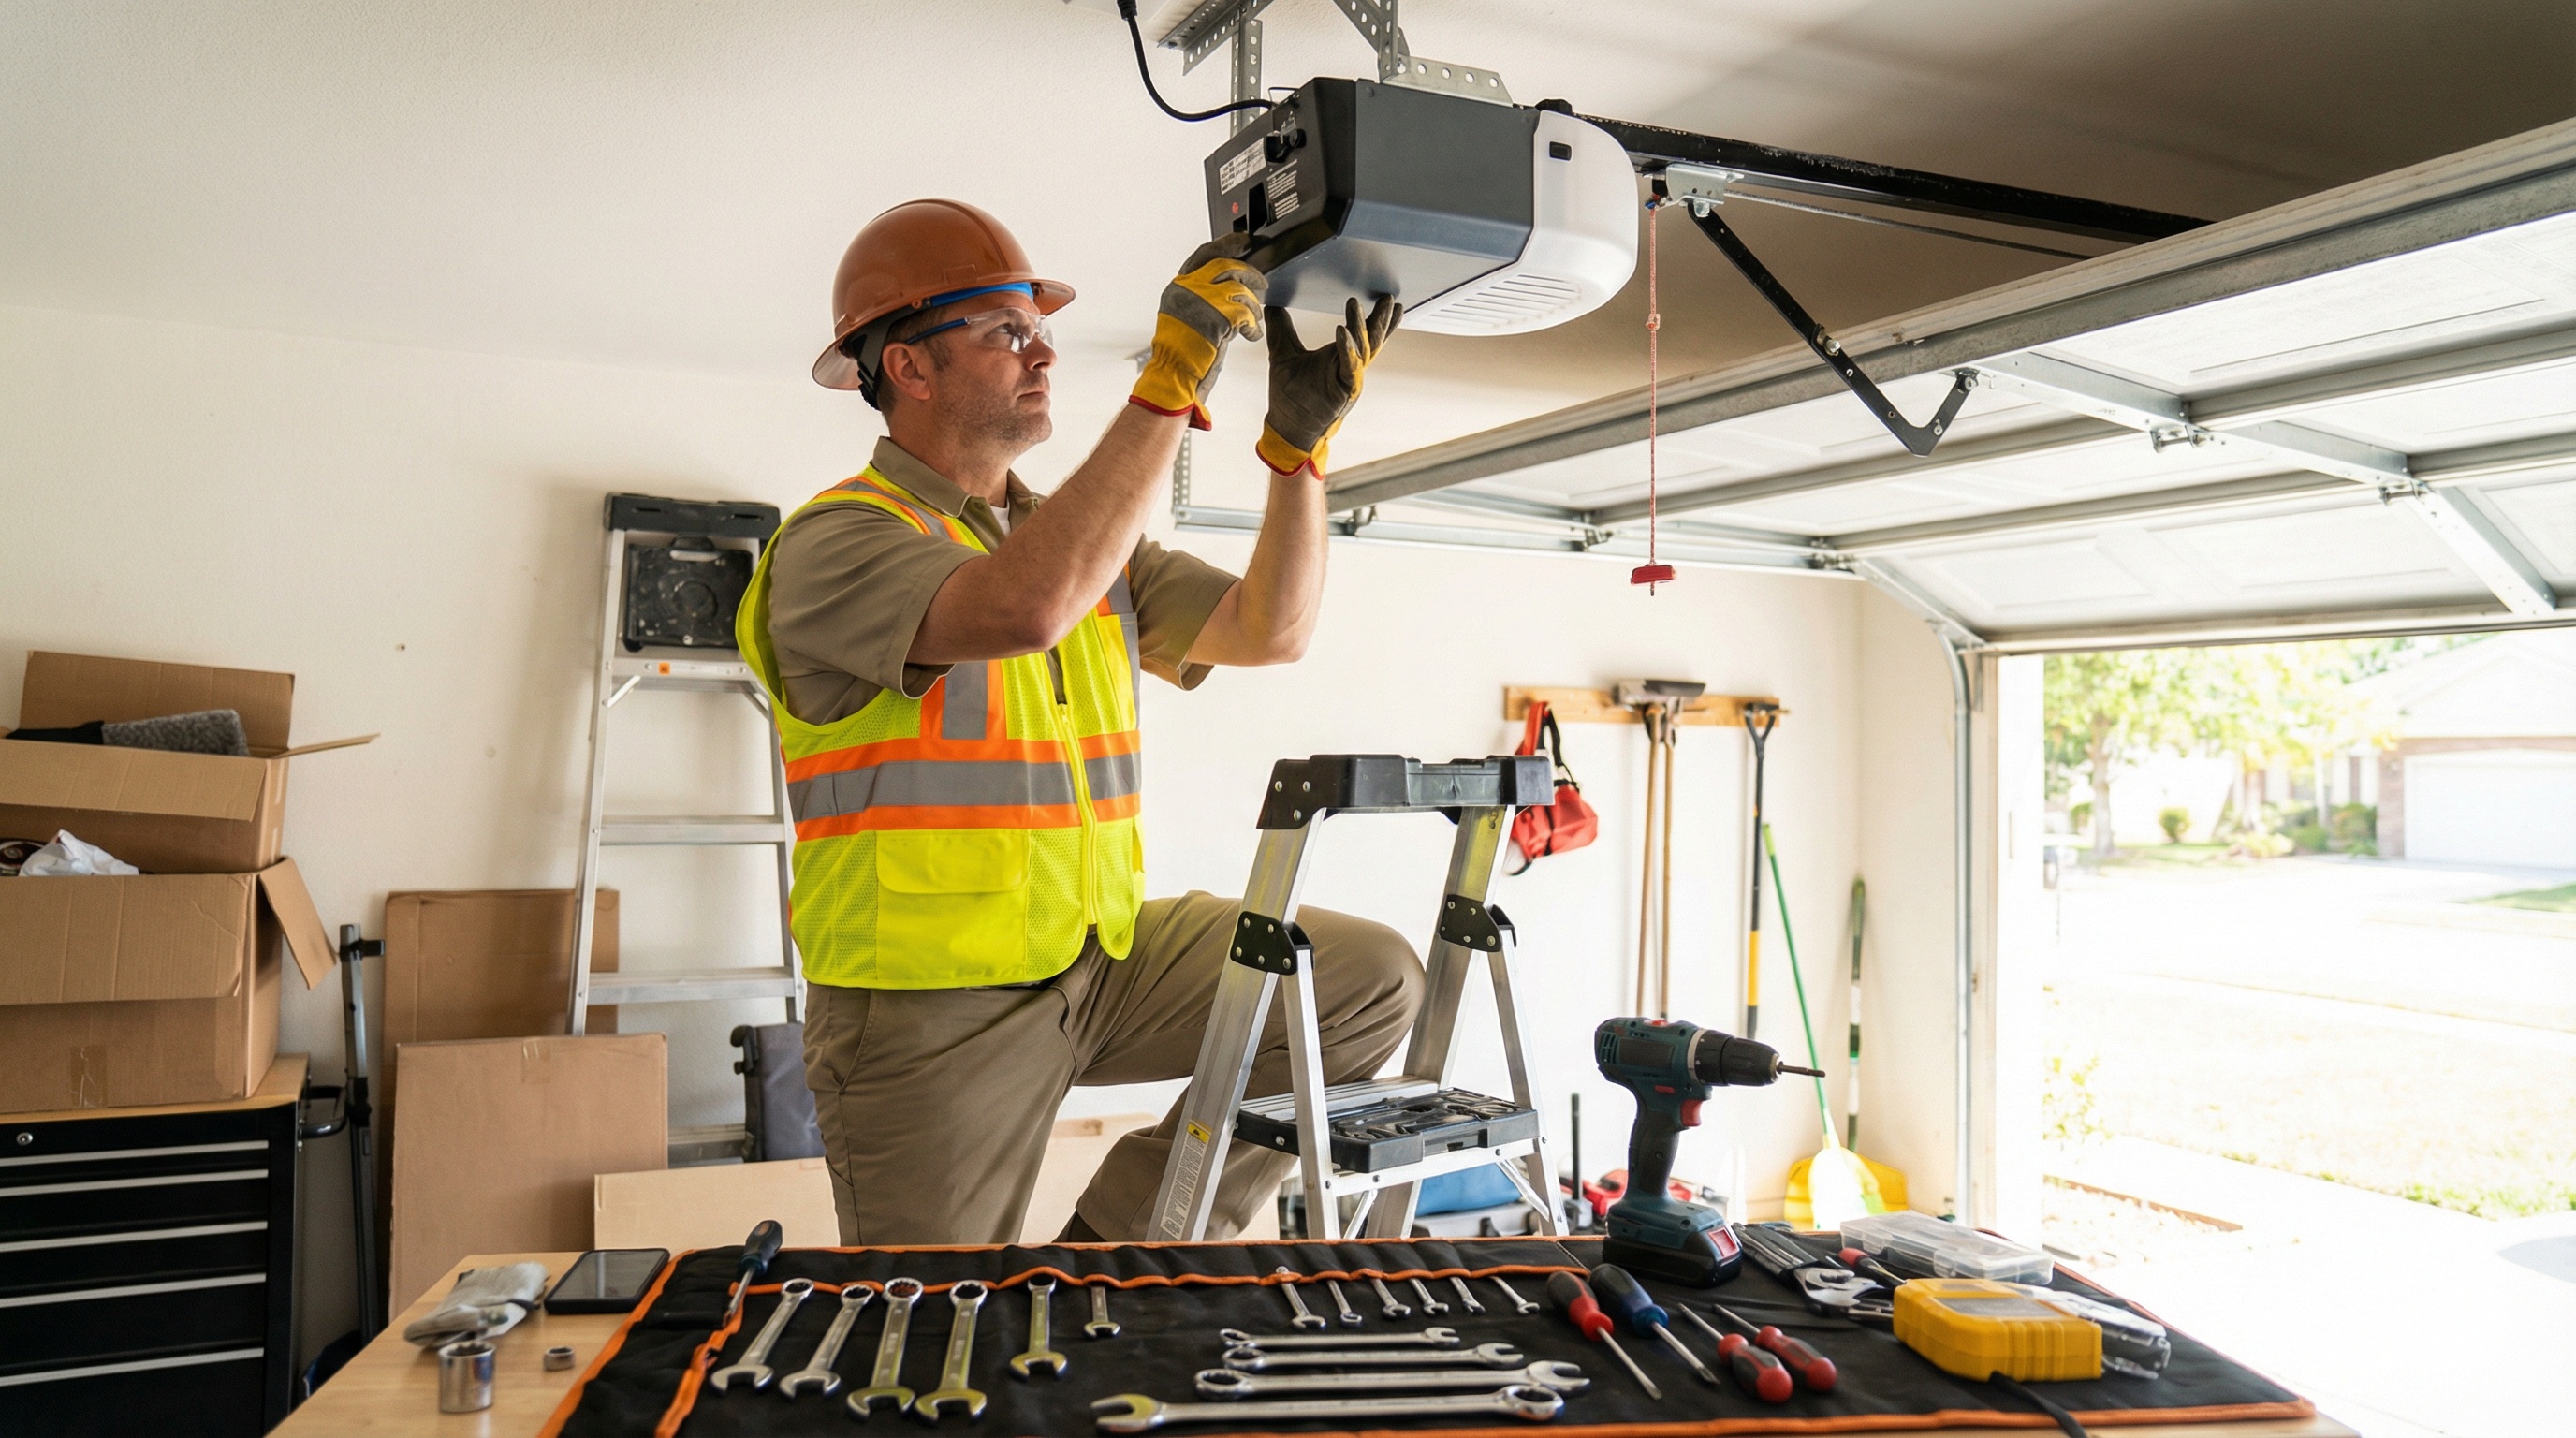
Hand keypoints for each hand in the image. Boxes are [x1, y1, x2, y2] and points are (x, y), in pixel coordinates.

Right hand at [1130, 234, 1266, 429]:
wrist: (1174, 374)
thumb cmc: (1180, 352)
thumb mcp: (1185, 315)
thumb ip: (1201, 296)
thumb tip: (1226, 283)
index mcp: (1180, 286)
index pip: (1204, 255)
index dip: (1226, 244)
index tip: (1242, 241)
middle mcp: (1189, 288)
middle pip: (1226, 266)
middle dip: (1249, 273)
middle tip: (1261, 281)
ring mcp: (1204, 300)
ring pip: (1240, 288)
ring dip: (1252, 304)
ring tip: (1254, 317)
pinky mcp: (1219, 317)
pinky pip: (1246, 313)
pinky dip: (1252, 326)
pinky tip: (1251, 334)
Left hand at [1255, 294, 1400, 478]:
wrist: (1287, 426)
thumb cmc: (1289, 395)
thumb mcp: (1283, 353)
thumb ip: (1281, 329)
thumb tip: (1272, 305)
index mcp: (1339, 357)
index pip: (1362, 333)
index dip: (1374, 318)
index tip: (1386, 300)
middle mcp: (1349, 367)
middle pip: (1371, 339)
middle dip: (1380, 319)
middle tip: (1388, 298)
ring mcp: (1349, 380)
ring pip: (1362, 350)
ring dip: (1361, 327)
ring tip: (1357, 306)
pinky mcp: (1344, 392)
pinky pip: (1349, 368)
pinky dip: (1347, 349)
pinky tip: (1342, 330)